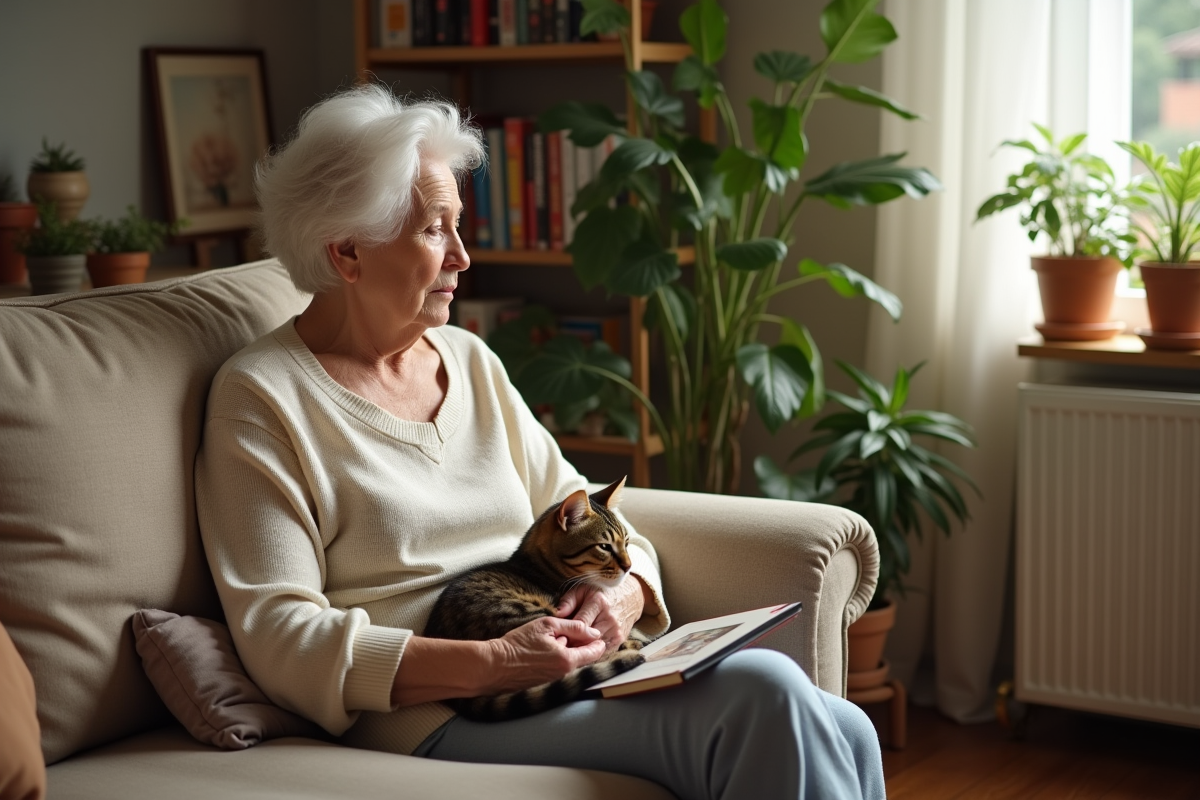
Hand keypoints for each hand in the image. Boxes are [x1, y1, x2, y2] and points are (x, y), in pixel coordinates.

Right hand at [482, 616, 605, 695]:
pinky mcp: (547, 687)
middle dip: (579, 646)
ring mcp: (556, 683)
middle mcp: (564, 676)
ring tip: (550, 643)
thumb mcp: (547, 625)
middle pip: (583, 659)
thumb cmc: (518, 643)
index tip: (595, 635)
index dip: (597, 642)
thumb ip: (573, 627)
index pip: (594, 653)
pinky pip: (559, 673)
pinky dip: (556, 663)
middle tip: (566, 635)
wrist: (495, 665)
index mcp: (567, 660)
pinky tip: (543, 654)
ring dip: (567, 654)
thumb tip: (594, 632)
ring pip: (570, 665)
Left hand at [556, 577, 645, 652]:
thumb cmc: (601, 591)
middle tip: (560, 643)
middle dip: (571, 642)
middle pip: (585, 638)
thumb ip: (568, 601)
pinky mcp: (619, 640)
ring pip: (592, 648)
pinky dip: (590, 652)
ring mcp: (616, 630)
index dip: (566, 630)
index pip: (579, 624)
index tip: (557, 633)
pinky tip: (582, 648)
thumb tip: (557, 614)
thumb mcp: (582, 589)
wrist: (629, 596)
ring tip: (569, 647)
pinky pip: (601, 652)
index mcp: (599, 602)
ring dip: (580, 649)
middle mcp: (610, 618)